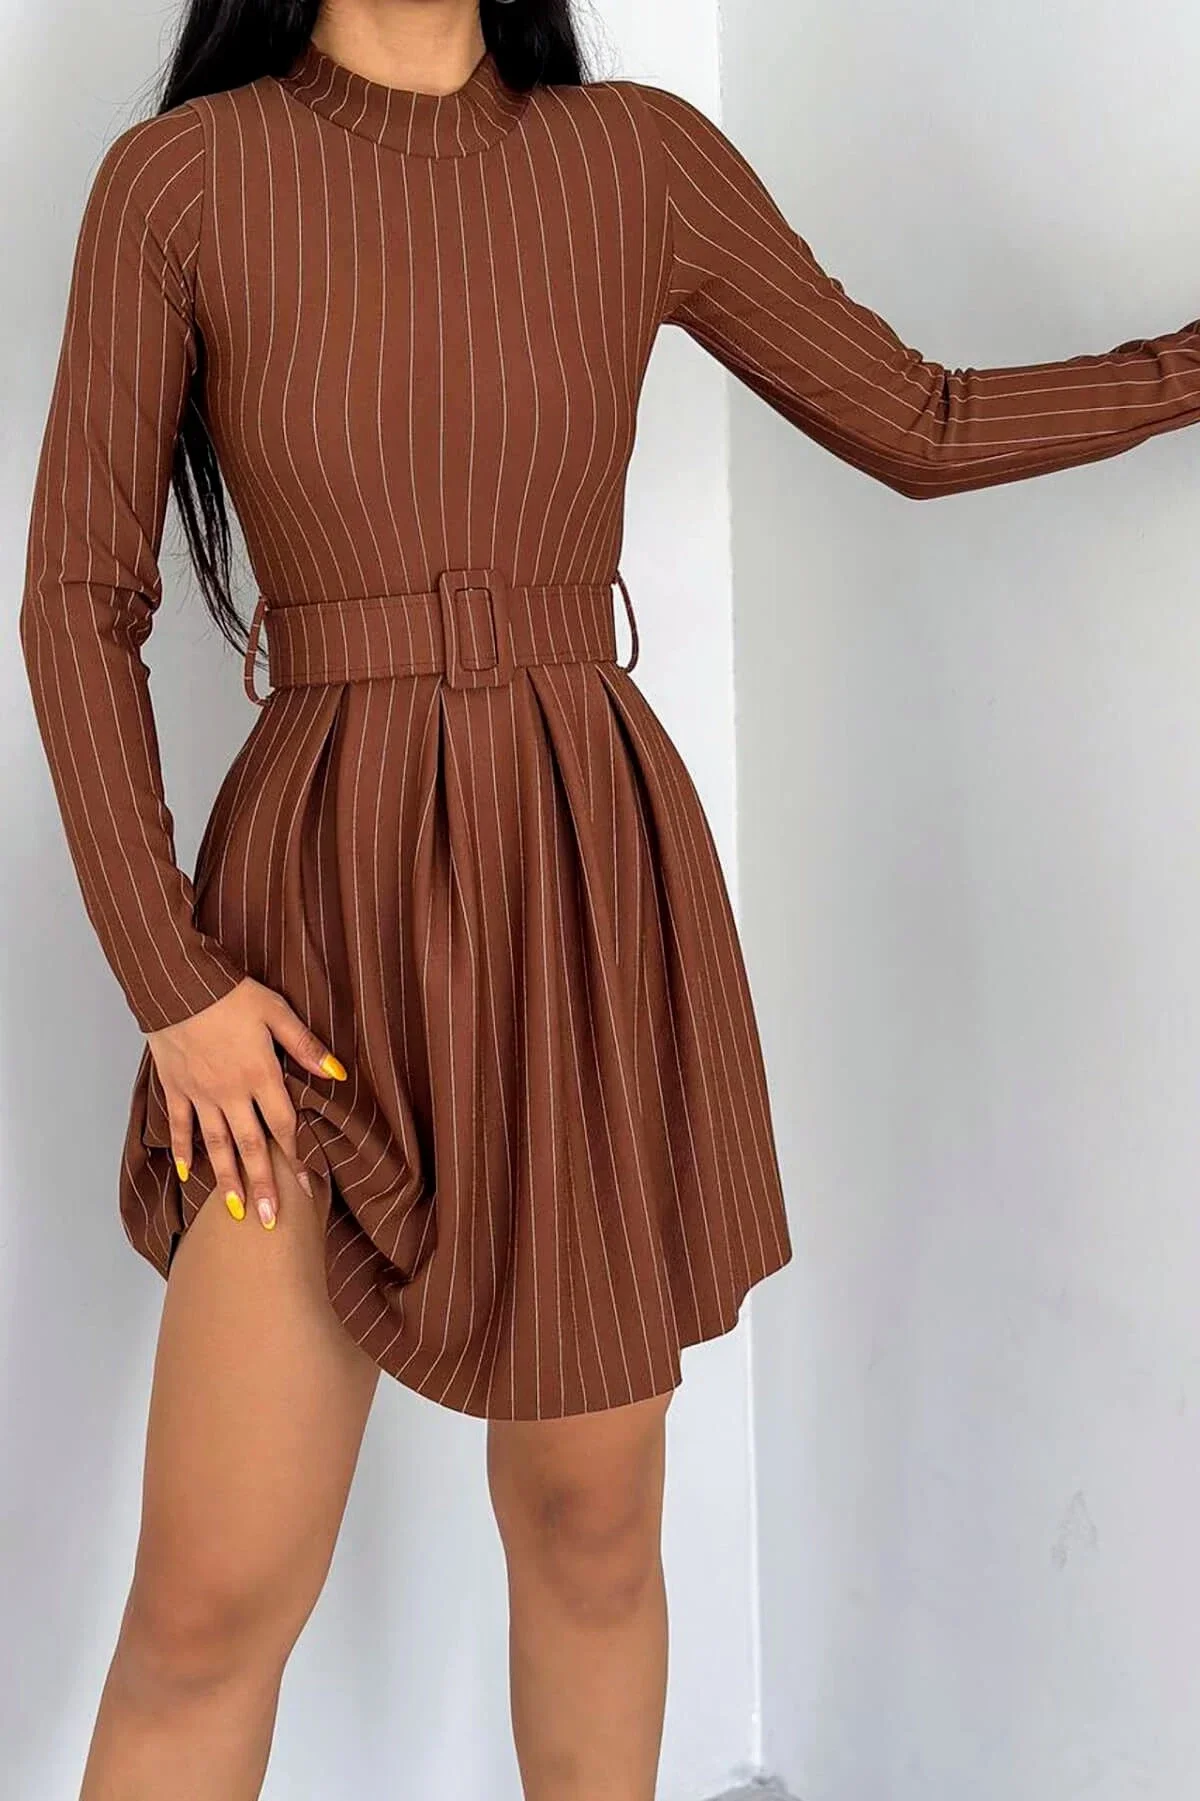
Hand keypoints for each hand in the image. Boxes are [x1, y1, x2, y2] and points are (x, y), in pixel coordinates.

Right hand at [145, 976, 346, 1229]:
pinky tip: (188, 1173)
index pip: (283, 1125)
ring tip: (236, 1210)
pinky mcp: (174, 1088)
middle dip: (262, 1185)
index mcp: (260, 1075)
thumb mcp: (276, 1012)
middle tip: (269, 1221)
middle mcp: (230, 1093)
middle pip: (250, 1146)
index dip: (296, 1155)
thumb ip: (305, 1047)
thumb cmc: (230, 994)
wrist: (176, 984)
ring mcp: (200, 1094)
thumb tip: (337, 1073)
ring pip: (216, 1144)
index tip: (306, 1186)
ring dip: (226, 1179)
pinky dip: (182, 1150)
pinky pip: (178, 1125)